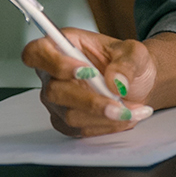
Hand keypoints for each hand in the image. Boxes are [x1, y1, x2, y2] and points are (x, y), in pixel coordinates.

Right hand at [22, 28, 154, 136]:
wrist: (139, 83)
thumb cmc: (129, 62)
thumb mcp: (136, 52)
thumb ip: (127, 63)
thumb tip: (115, 82)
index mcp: (65, 46)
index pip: (36, 52)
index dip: (54, 63)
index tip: (85, 70)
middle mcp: (54, 74)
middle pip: (54, 91)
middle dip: (89, 100)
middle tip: (118, 101)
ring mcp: (57, 100)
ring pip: (69, 114)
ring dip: (103, 115)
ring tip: (130, 110)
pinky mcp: (65, 121)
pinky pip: (80, 129)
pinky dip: (106, 125)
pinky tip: (124, 118)